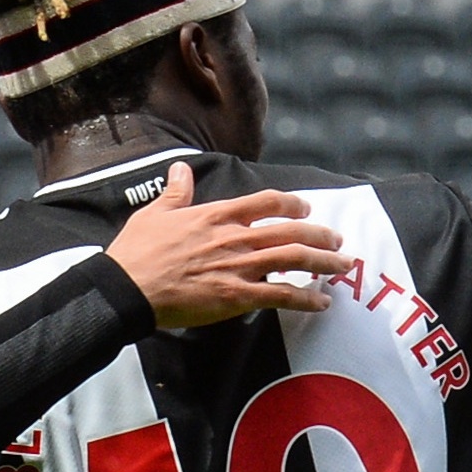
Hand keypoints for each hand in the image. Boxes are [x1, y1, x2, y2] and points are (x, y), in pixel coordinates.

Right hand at [106, 162, 351, 328]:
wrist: (128, 288)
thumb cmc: (138, 252)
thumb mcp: (155, 213)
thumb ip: (175, 192)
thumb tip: (181, 169)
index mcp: (217, 215)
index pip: (266, 202)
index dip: (292, 203)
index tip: (307, 207)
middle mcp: (235, 237)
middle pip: (291, 230)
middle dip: (320, 234)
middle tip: (337, 240)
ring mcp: (239, 267)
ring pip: (294, 259)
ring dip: (324, 262)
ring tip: (343, 266)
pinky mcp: (237, 297)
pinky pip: (281, 295)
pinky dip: (306, 298)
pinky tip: (322, 302)